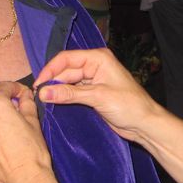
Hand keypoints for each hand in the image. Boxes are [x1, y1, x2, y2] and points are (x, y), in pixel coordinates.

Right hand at [35, 48, 165, 147]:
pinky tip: (54, 103)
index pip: (67, 59)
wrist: (145, 124)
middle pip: (66, 71)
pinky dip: (64, 97)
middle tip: (38, 97)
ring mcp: (93, 80)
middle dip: (52, 82)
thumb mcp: (98, 97)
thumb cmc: (128, 105)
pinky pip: (73, 92)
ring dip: (57, 91)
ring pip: (68, 82)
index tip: (38, 85)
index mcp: (98, 58)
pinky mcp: (93, 93)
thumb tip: (42, 92)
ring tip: (42, 101)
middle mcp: (94, 65)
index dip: (50, 70)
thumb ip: (69, 94)